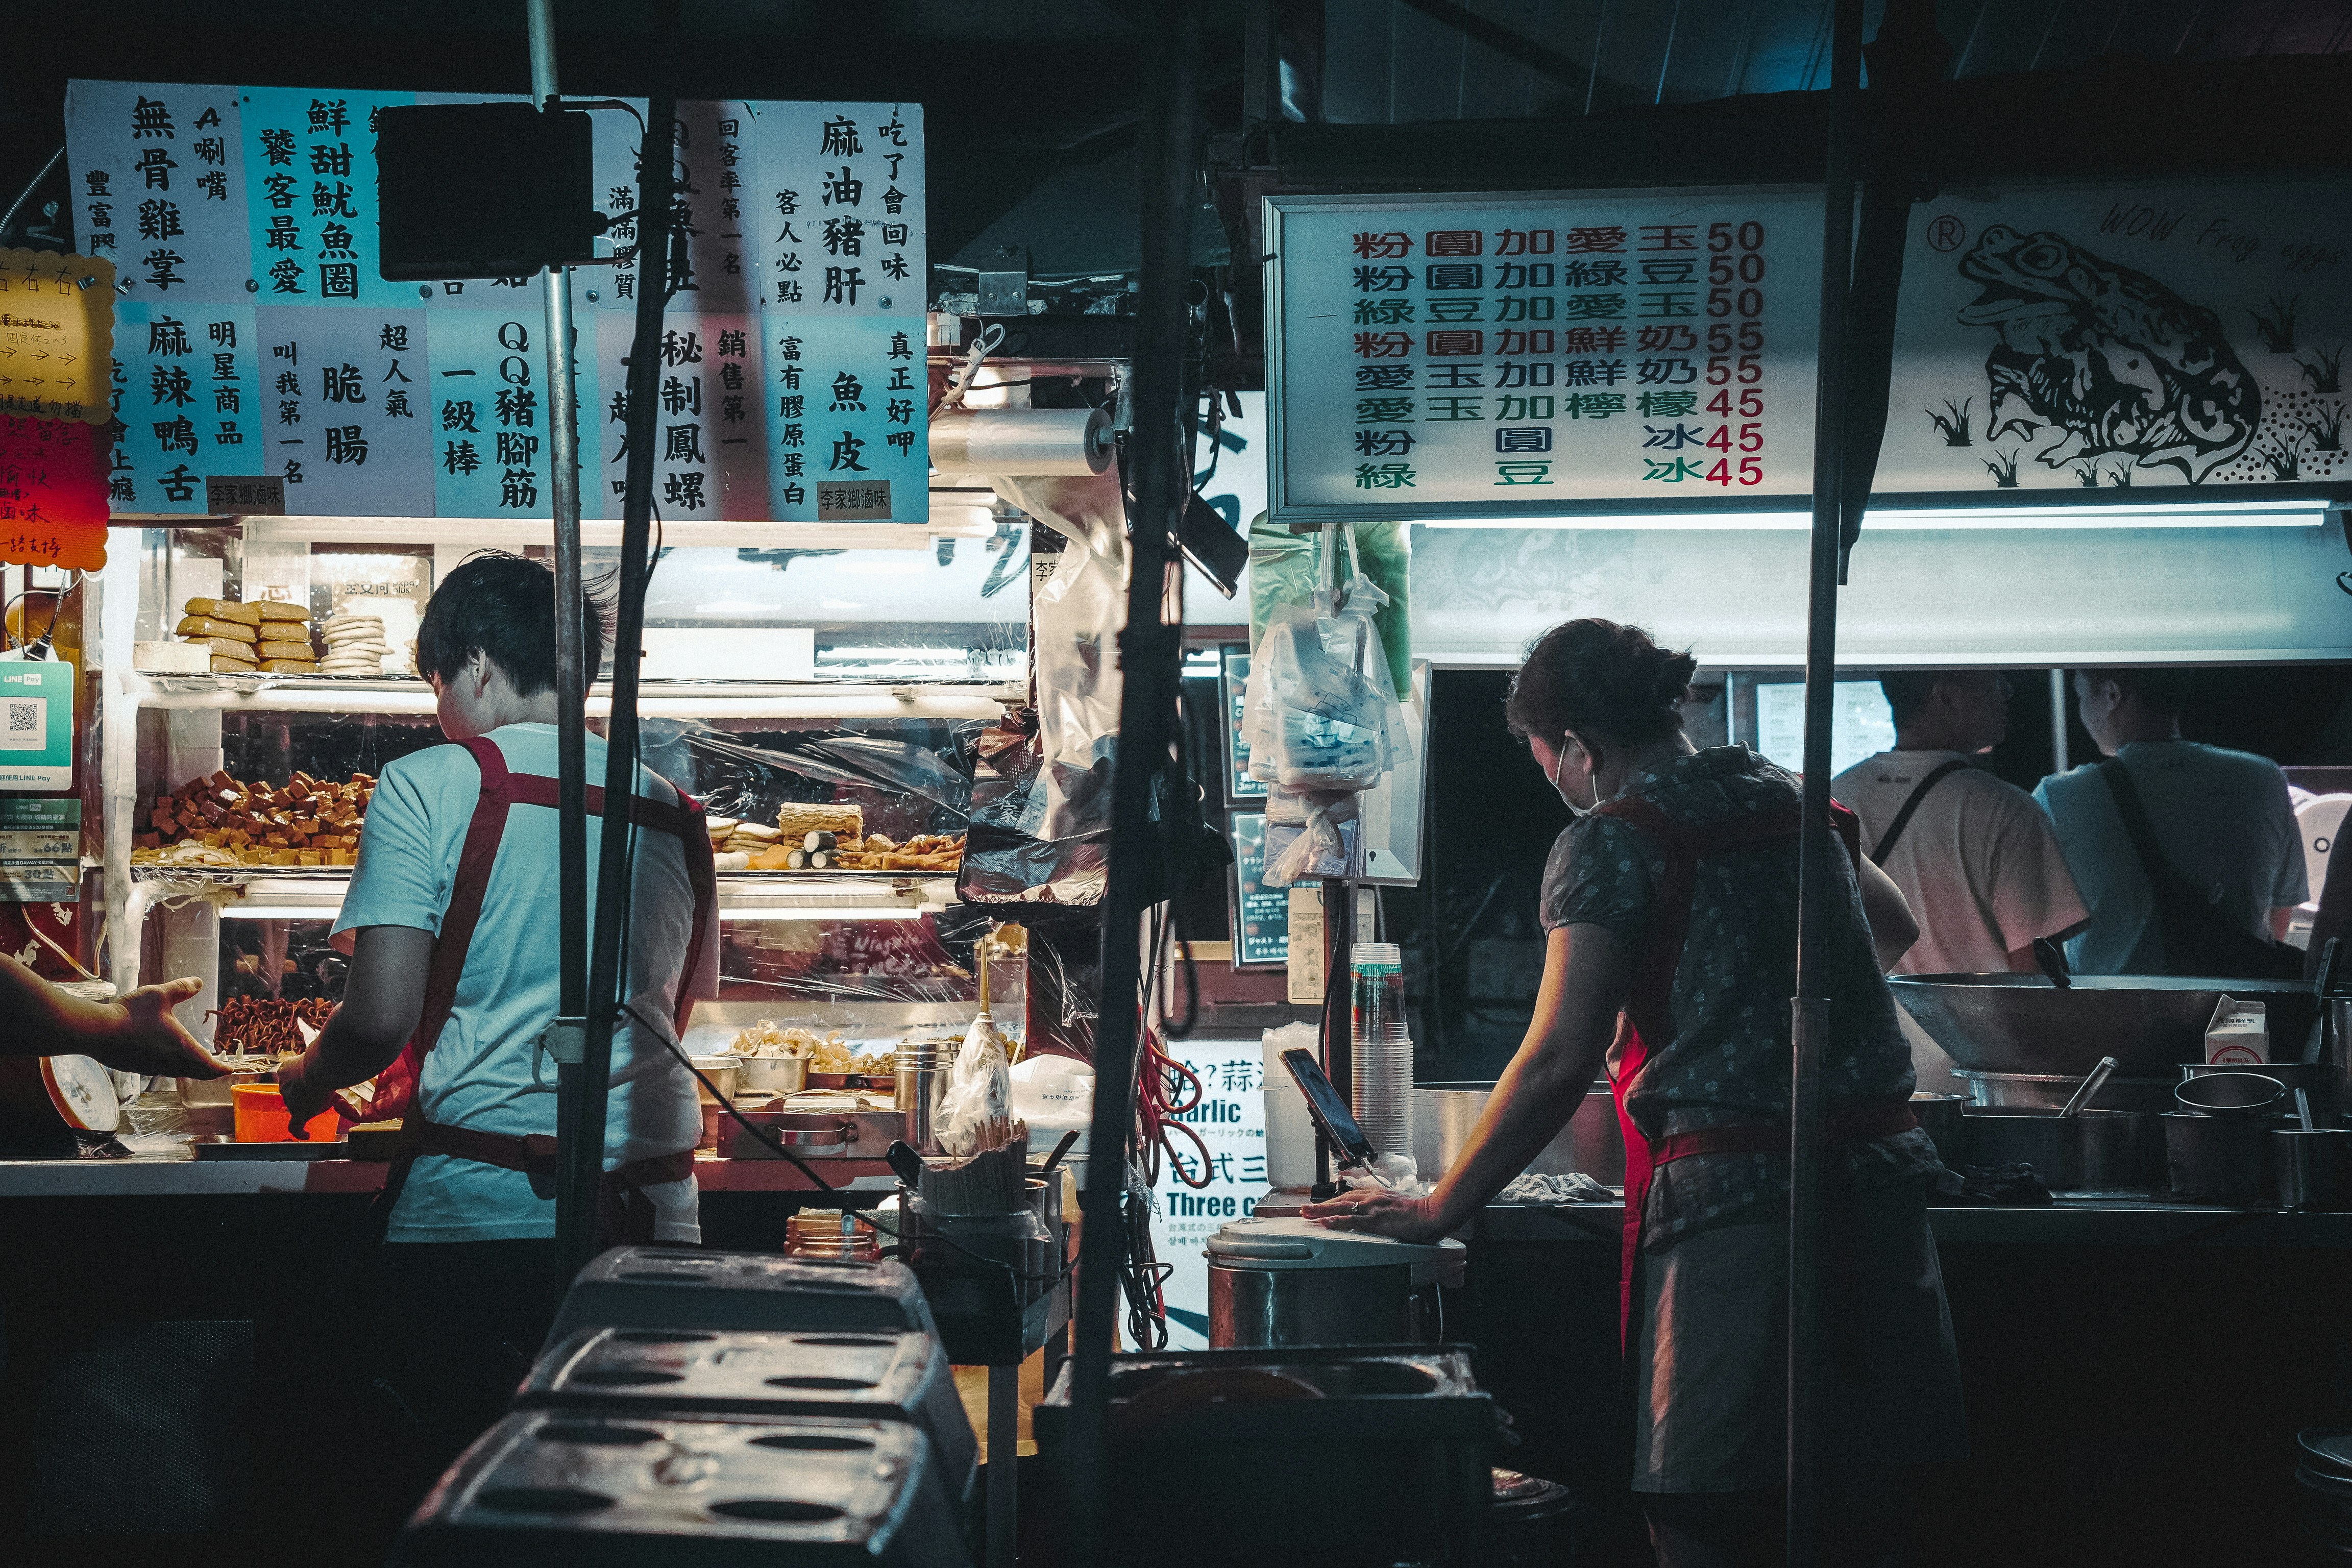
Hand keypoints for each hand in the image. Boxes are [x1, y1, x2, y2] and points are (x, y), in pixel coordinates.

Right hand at [72, 977, 231, 1080]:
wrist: (96, 1032)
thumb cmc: (131, 1013)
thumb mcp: (160, 995)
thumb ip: (181, 988)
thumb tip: (199, 982)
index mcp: (181, 1047)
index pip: (208, 1065)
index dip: (221, 1068)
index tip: (229, 1069)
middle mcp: (169, 1062)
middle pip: (195, 1072)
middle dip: (208, 1070)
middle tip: (216, 1067)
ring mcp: (151, 1066)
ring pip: (177, 1072)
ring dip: (189, 1069)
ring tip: (195, 1062)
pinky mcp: (135, 1067)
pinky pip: (159, 1070)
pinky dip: (170, 1067)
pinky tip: (165, 1058)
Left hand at [276, 1054, 333, 1139]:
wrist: (322, 1067)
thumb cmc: (324, 1057)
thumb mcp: (316, 1054)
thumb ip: (318, 1060)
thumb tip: (333, 1062)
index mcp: (286, 1069)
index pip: (293, 1077)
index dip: (305, 1080)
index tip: (314, 1080)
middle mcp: (284, 1085)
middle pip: (296, 1093)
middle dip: (310, 1093)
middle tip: (328, 1090)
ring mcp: (290, 1100)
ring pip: (300, 1106)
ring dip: (314, 1104)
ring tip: (332, 1099)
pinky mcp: (298, 1113)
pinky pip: (295, 1127)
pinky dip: (300, 1132)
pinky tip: (307, 1135)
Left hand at [1300, 1186, 1452, 1244]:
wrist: (1432, 1214)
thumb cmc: (1419, 1212)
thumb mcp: (1398, 1206)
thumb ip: (1386, 1208)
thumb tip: (1380, 1215)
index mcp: (1376, 1195)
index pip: (1349, 1196)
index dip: (1332, 1202)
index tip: (1320, 1206)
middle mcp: (1371, 1198)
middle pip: (1340, 1200)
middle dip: (1320, 1206)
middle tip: (1303, 1210)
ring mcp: (1373, 1209)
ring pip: (1341, 1208)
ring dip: (1321, 1212)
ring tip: (1306, 1215)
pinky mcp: (1376, 1221)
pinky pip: (1352, 1221)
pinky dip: (1337, 1221)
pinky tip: (1325, 1223)